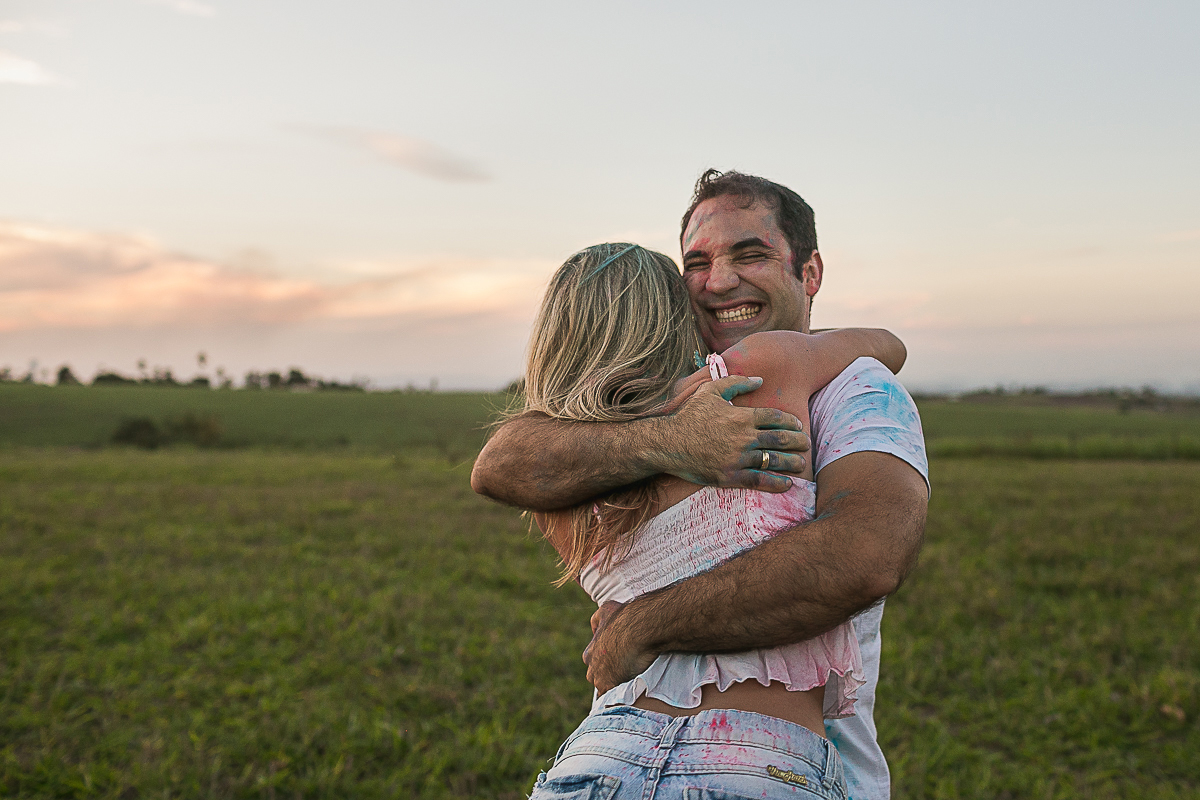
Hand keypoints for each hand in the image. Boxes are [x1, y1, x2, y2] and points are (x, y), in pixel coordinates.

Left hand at [582, 601, 655, 693]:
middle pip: (596, 676)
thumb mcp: (606, 609)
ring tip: (628, 685)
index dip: (605, 661)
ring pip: (603, 687)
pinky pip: (611, 697)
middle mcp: (592, 665)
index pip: (593, 660)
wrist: (640, 629)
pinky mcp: (609, 685)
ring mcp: (600, 677)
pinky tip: (629, 696)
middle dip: (606, 675)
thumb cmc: (625, 617)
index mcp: (591, 649)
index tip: (616, 660)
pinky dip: (618, 696)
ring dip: (613, 686)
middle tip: (623, 672)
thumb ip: (597, 619)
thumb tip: (594, 629)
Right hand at [654, 376, 808, 491]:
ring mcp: (737, 458)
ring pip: (773, 460)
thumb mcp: (710, 391)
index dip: (790, 421)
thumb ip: (736, 382)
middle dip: (798, 442)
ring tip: (802, 464)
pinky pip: (759, 481)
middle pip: (780, 439)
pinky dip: (776, 483)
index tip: (798, 425)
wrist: (667, 443)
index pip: (775, 417)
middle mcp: (743, 437)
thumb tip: (759, 379)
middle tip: (807, 444)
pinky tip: (787, 483)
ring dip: (792, 462)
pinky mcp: (730, 476)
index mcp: (741, 416)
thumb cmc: (689, 415)